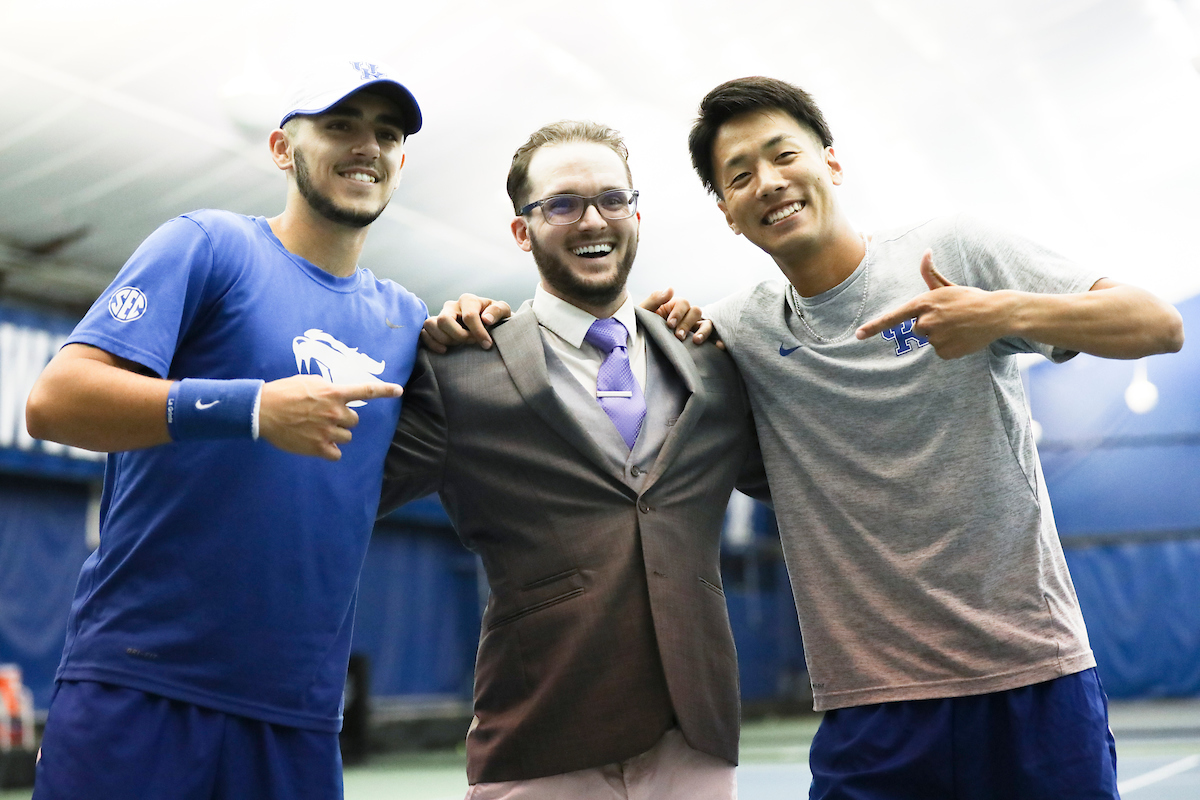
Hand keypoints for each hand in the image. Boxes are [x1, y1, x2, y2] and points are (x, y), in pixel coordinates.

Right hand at [258, 375, 402, 460]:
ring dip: (336, 434)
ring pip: (346, 437)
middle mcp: (335, 412)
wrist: (263, 411)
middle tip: (324, 417)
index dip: (385, 390)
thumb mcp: (309, 381)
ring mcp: (328, 431)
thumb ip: (328, 389)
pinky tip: (318, 444)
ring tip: (316, 429)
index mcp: (334, 393)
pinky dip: (330, 451)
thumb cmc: (283, 392)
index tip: (398, 391)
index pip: (366, 390)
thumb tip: (338, 395)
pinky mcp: (318, 448)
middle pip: (354, 420)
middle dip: (342, 419)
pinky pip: (336, 454)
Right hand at [420, 294, 511, 352]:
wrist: (489, 326)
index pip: (469, 316)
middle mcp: (452, 306)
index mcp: (468, 300)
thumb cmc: (496, 318)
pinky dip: (432, 343)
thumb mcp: (504, 312)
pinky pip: (424, 334)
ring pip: (430, 325)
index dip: (478, 332)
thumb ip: (498, 311)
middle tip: (471, 343)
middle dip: (458, 336)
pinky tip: (445, 350)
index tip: (487, 345)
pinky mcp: (434, 328)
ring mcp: (440, 316)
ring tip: (459, 345)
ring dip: (445, 339)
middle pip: (444, 320)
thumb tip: (486, 319)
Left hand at [639, 288, 721, 346]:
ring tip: (696, 341)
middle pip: (696, 312)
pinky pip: (712, 340)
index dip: (678, 313)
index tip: (669, 324)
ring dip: (703, 331)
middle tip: (678, 336)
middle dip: (687, 323)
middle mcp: (686, 316)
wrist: (640, 348)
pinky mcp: (697, 343)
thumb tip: (671, 289)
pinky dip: (717, 341)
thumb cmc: (641, 327)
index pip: (684, 303)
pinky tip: (719, 347)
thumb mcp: (644, 312)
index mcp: (674, 307)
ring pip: (706, 324)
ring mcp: (693, 329)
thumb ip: (655, 299)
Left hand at [855, 250, 1007, 358]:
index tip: (858, 335)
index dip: (874, 327)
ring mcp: (936, 338)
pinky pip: (941, 351)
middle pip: (917, 328)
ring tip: (959, 326)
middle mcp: (927, 321)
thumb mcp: (947, 286)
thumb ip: (930, 273)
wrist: (996, 314)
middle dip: (931, 324)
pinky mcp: (945, 352)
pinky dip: (950, 346)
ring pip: (930, 340)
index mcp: (924, 303)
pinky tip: (963, 337)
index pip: (894, 316)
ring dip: (942, 335)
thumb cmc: (970, 298)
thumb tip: (925, 251)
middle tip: (951, 317)